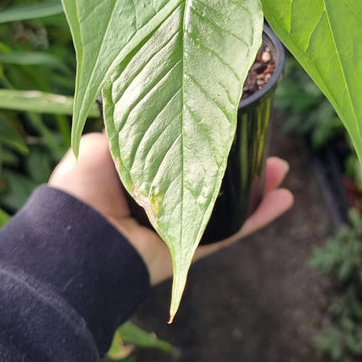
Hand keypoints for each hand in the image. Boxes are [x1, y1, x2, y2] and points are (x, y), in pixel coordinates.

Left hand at [49, 133, 292, 285]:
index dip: (208, 134)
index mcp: (138, 172)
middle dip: (240, 159)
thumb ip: (126, 128)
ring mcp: (175, 224)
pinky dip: (257, 218)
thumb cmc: (82, 190)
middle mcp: (160, 197)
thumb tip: (153, 112)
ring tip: (282, 169)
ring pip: (226, 202)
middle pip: (211, 175)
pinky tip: (283, 199)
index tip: (232, 119)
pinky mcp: (187, 248)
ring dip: (257, 186)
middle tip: (266, 143)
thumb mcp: (101, 146)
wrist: (78, 243)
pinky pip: (229, 232)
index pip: (182, 147)